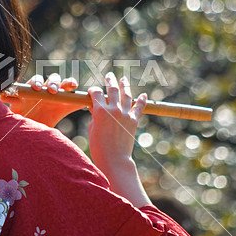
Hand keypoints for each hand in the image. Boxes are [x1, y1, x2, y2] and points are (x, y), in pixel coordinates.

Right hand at [0, 74, 83, 126]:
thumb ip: (72, 105)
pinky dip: (9, 92)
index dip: (69, 82)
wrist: (30, 132)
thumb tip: (88, 102)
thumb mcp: (60, 112)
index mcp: (57, 92)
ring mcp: (31, 92)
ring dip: (35, 82)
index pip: (65, 83)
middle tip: (53, 91)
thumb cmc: (47, 119)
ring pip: (34, 80)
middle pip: (50, 79)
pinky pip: (12, 92)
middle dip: (53, 82)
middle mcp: (45, 89)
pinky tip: (7, 95)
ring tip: (36, 88)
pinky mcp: (16, 98)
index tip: (72, 86)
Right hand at [87, 72, 151, 207]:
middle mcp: (113, 109)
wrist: (114, 159)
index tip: (92, 92)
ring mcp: (125, 114)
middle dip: (110, 81)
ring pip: (126, 95)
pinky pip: (138, 107)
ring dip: (124, 85)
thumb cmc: (98, 146)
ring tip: (123, 79)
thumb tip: (94, 108)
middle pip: (112, 90)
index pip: (96, 93)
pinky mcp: (133, 120)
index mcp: (100, 110)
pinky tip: (143, 94)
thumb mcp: (92, 129)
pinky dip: (141, 100)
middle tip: (109, 75)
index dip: (93, 91)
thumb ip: (94, 116)